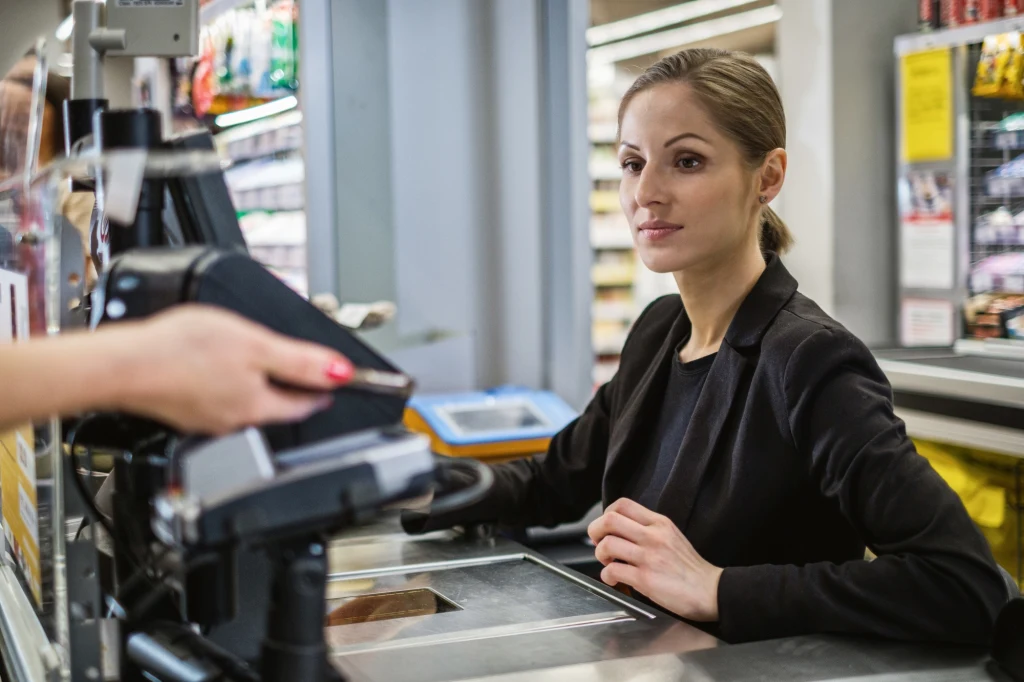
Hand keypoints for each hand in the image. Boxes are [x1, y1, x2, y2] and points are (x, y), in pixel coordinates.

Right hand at [110, 305, 354, 434]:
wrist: (120, 365)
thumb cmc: (181, 352)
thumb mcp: (254, 345)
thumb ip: (299, 361)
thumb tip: (341, 373)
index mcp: (258, 407)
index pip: (305, 403)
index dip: (324, 388)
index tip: (336, 381)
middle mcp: (235, 421)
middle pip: (277, 406)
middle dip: (293, 390)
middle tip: (306, 374)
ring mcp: (207, 419)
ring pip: (246, 404)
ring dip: (259, 387)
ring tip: (265, 368)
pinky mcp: (183, 411)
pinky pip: (218, 400)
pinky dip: (226, 386)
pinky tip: (218, 372)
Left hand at [588, 497, 722, 621]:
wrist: (710, 591)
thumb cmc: (690, 568)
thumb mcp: (672, 536)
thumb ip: (649, 529)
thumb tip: (621, 531)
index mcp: (659, 522)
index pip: (622, 504)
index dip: (606, 514)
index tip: (606, 528)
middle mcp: (653, 536)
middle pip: (609, 519)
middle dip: (595, 531)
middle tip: (599, 543)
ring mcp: (649, 557)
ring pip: (607, 544)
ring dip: (600, 555)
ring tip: (609, 563)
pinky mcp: (646, 579)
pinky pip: (613, 571)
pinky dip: (607, 576)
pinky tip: (615, 579)